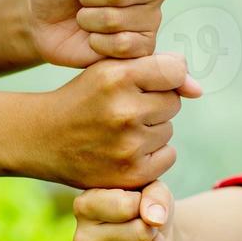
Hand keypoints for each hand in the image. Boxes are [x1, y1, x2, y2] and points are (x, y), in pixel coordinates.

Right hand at [31, 55, 201, 188]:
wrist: (42, 138)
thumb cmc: (83, 97)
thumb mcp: (108, 69)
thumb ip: (154, 67)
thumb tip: (199, 90)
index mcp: (117, 76)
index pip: (174, 70)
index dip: (162, 76)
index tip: (143, 82)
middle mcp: (124, 111)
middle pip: (173, 101)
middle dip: (154, 103)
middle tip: (122, 108)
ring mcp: (128, 145)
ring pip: (169, 129)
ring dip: (151, 129)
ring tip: (118, 129)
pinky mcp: (132, 174)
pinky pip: (168, 156)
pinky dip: (153, 154)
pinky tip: (124, 148)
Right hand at [73, 182, 173, 240]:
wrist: (147, 230)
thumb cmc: (144, 201)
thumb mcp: (151, 186)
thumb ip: (155, 195)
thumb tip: (154, 220)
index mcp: (84, 206)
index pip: (127, 207)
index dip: (144, 201)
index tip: (138, 201)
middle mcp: (83, 239)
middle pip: (140, 233)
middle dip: (153, 226)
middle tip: (146, 223)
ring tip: (148, 238)